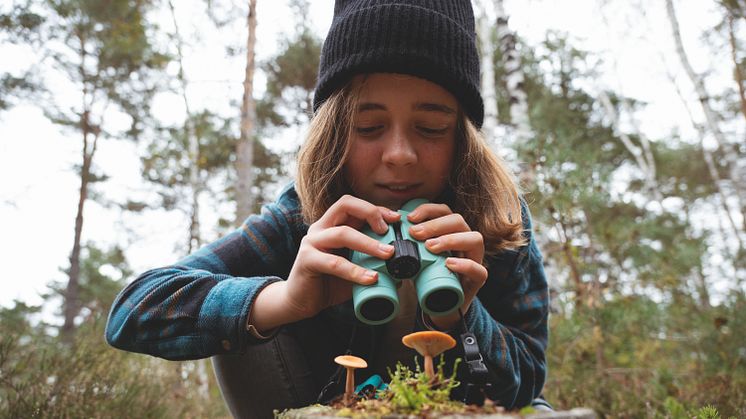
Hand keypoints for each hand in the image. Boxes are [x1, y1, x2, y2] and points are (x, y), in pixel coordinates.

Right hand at [282, 195, 400, 319]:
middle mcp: (320, 228)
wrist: (301, 302)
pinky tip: (371, 279)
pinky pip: (335, 263)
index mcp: (332, 224)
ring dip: (368, 243)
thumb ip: (372, 263)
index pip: (354, 205)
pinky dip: (355, 271)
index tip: (397, 218)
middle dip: (371, 213)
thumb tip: (402, 267)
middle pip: (345, 205)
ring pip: (342, 233)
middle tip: (389, 231)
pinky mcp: (307, 260)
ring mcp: (312, 242)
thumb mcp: (355, 268)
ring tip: (388, 254)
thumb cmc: (329, 282)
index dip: (376, 208)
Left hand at [407, 203, 487, 328]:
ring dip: (450, 239)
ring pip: (474, 239)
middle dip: (435, 225)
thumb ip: (408, 244)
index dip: (428, 210)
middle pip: (459, 221)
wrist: (440, 307)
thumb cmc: (428, 278)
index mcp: (452, 231)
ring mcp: (475, 259)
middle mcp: (466, 241)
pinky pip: (479, 269)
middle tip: (415, 233)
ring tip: (430, 247)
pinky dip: (464, 264)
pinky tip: (448, 263)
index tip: (409, 218)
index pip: (445, 211)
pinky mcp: (478, 279)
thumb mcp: (416, 257)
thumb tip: (388, 232)